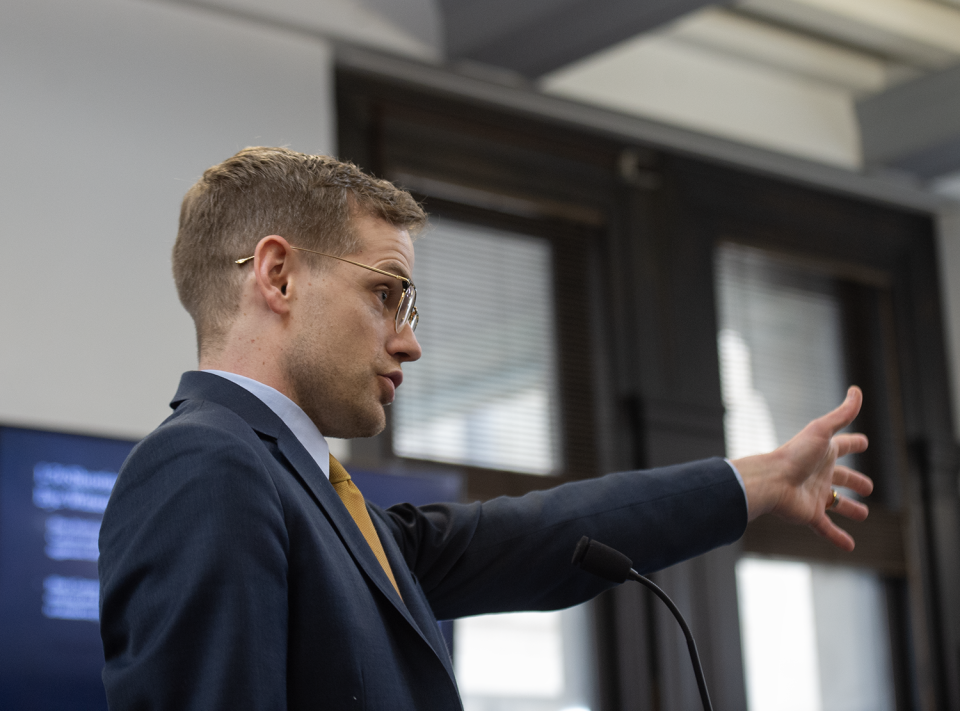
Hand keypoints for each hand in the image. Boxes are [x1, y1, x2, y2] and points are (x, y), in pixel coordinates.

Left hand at [733, 386, 873, 550]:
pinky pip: (826, 528)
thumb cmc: (794, 455)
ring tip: (863, 514)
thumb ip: (842, 413)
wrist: (770, 481)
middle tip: (868, 487)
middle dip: (854, 481)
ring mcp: (814, 495)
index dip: (854, 443)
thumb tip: (857, 390)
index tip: (863, 442)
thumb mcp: (821, 431)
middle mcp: (819, 473)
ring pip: (835, 503)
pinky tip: (851, 546)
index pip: (843, 446)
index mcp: (823, 453)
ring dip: (849, 508)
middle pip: (841, 477)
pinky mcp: (810, 514)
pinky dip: (838, 537)